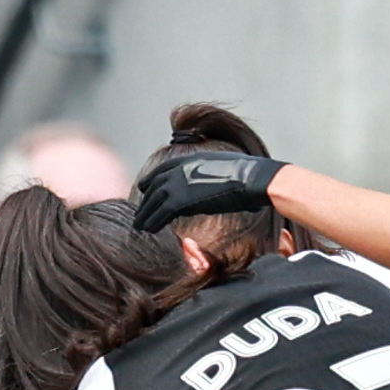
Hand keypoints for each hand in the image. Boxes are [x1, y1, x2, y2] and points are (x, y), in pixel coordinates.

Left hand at [133, 152, 280, 232]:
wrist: (251, 179)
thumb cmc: (247, 175)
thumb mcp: (223, 165)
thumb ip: (209, 172)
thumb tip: (213, 181)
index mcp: (190, 159)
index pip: (163, 170)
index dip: (152, 181)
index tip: (145, 189)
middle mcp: (180, 169)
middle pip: (155, 186)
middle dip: (146, 201)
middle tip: (139, 213)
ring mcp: (179, 183)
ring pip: (154, 201)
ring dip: (145, 214)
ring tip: (140, 225)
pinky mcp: (180, 200)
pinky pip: (160, 213)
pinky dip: (153, 222)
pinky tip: (148, 229)